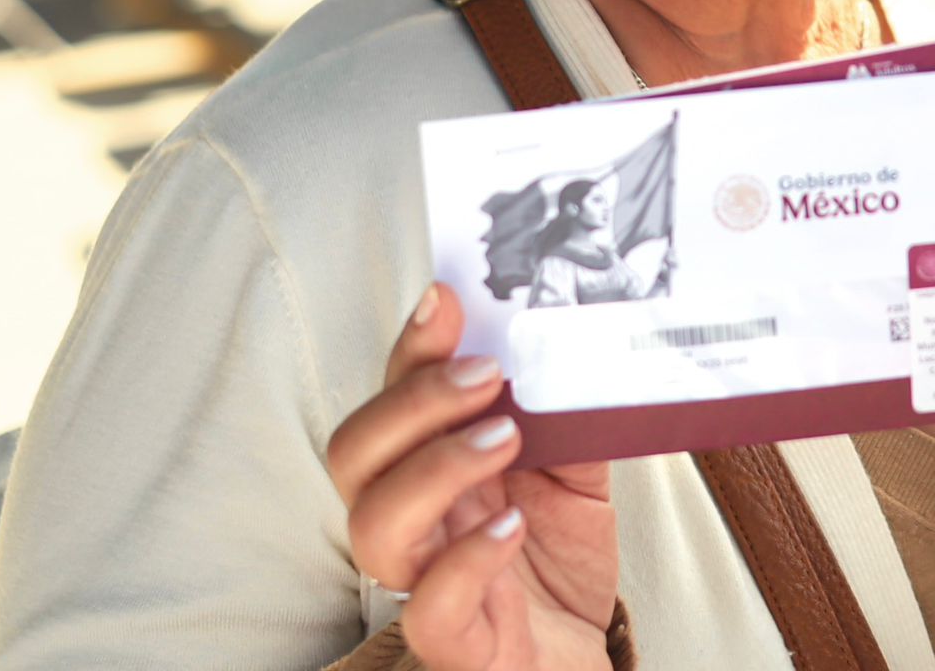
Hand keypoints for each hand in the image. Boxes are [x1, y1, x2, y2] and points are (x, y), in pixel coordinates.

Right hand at [328, 283, 617, 670]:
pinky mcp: (459, 645)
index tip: (447, 299)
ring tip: (505, 439)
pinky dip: (466, 562)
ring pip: (375, 527)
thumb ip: (565, 410)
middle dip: (413, 399)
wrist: (579, 650)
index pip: (393, 395)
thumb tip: (571, 342)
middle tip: (486, 373)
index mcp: (432, 462)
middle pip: (355, 453)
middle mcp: (415, 517)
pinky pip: (432, 613)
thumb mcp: (575, 465)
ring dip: (437, 467)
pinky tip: (510, 528)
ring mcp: (426, 581)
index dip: (411, 346)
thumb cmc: (559, 555)